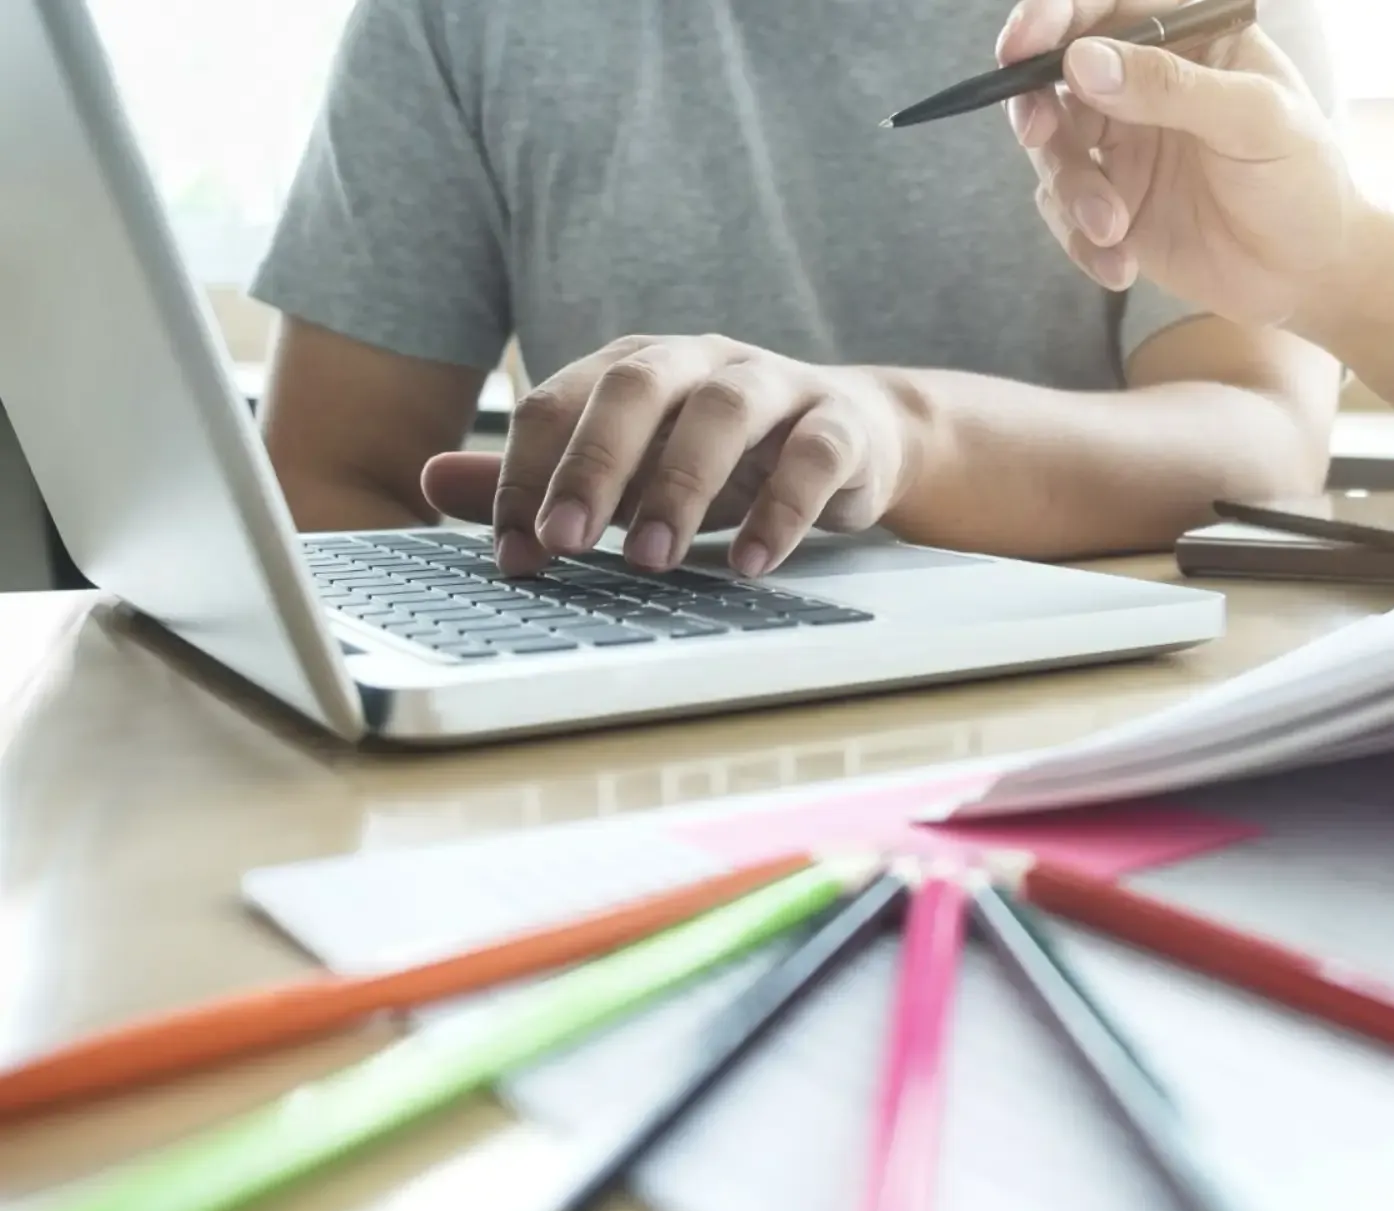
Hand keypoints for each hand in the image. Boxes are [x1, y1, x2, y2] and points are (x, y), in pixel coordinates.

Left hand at [418, 335, 916, 576]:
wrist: (857, 436)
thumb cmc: (726, 457)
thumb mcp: (629, 469)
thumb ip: (541, 476)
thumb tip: (433, 481)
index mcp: (636, 366)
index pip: (560, 402)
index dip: (526, 475)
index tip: (515, 553)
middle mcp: (701, 361)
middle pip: (635, 386)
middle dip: (592, 465)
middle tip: (565, 542)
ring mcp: (776, 385)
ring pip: (724, 412)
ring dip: (682, 485)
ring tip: (653, 561)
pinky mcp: (840, 425)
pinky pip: (813, 456)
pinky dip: (782, 510)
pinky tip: (750, 564)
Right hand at [998, 0, 1367, 332]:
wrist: (1311, 276)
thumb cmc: (1303, 181)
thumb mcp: (1254, 121)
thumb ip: (1172, 86)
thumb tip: (1084, 61)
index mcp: (1186, 39)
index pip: (1105, 6)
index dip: (1053, 15)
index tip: (1022, 46)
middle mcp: (1144, 84)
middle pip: (1055, 72)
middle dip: (1035, 105)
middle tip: (1040, 136)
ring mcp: (1123, 144)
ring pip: (1052, 148)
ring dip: (1072, 189)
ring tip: (1113, 226)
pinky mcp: (1112, 202)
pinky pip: (1063, 212)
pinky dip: (1080, 241)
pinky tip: (1121, 264)